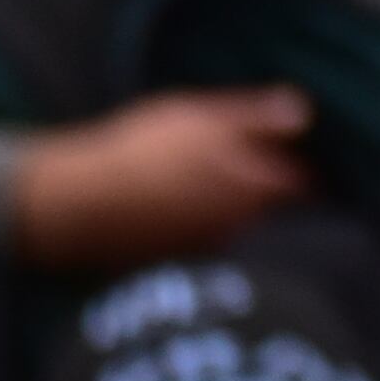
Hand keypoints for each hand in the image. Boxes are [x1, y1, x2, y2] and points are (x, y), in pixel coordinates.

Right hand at [9, 88, 313, 269]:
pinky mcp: (179, 267)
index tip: (296, 153)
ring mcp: (210, 253)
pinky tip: (182, 213)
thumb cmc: (138, 152)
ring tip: (213, 190)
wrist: (74, 207)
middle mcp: (241, 227)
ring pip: (242, 230)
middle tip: (256, 168)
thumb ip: (255, 117)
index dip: (305, 167)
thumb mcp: (197, 117)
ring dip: (238, 214)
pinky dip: (207, 232)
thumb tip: (305, 113)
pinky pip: (210, 247)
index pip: (305, 183)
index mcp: (253, 187)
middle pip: (274, 212)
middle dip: (273, 194)